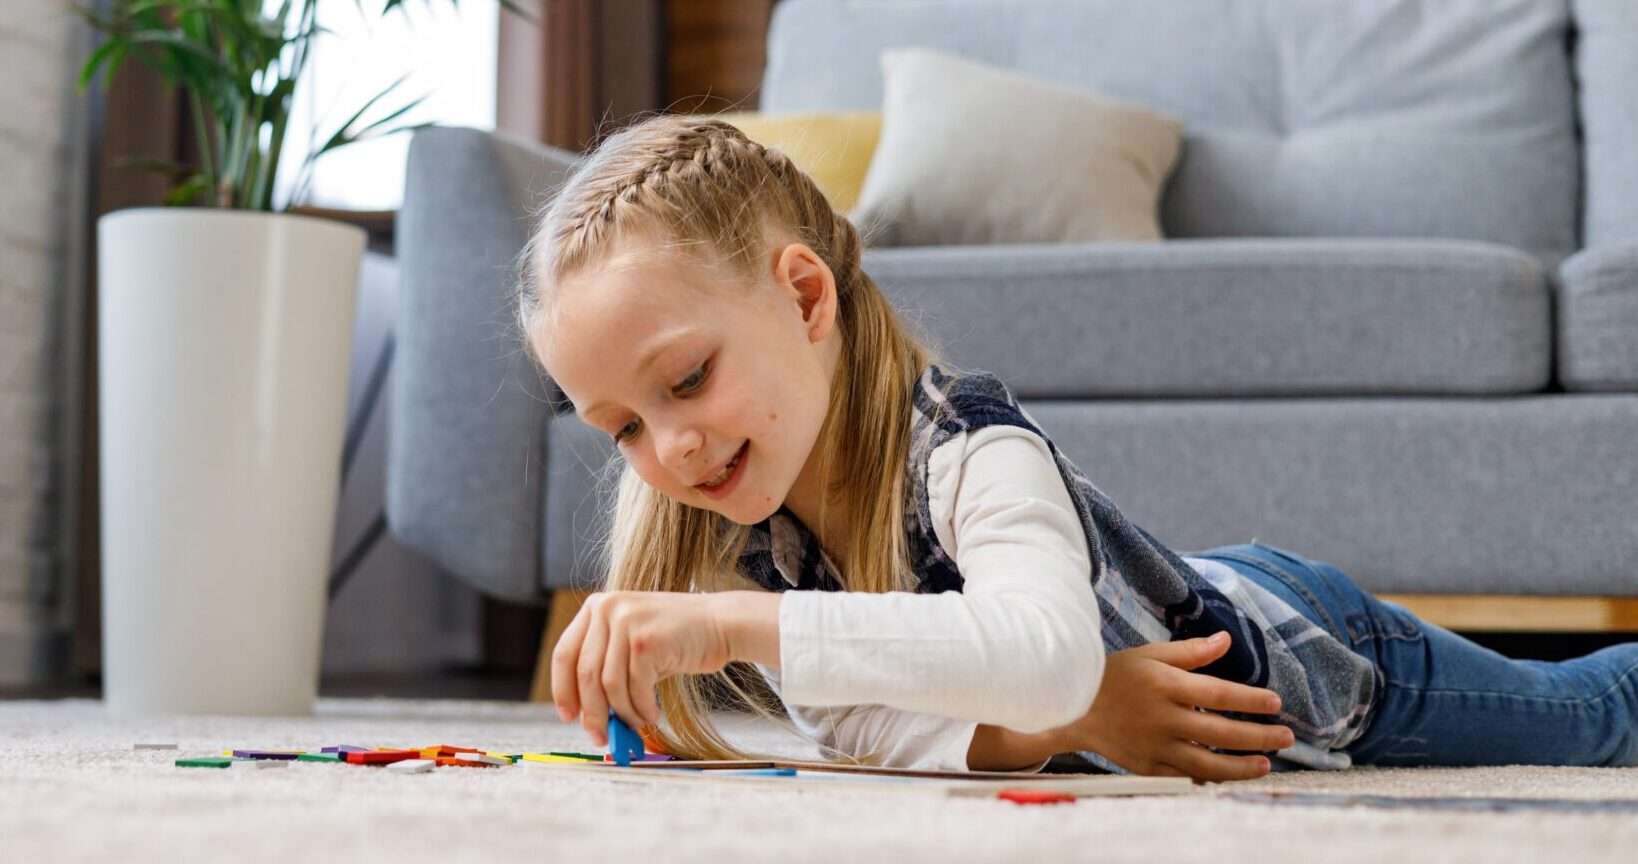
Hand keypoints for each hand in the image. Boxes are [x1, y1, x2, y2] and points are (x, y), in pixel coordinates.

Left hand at [551, 591, 735, 745]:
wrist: (721, 623)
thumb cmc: (678, 637)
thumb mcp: (632, 641)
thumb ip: (607, 666)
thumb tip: (588, 715)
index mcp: (597, 606)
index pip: (564, 653)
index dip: (562, 689)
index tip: (568, 716)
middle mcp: (607, 608)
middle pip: (585, 674)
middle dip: (592, 712)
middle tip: (601, 735)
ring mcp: (626, 622)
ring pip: (609, 685)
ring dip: (624, 712)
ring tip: (638, 721)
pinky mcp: (646, 641)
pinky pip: (635, 689)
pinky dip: (643, 709)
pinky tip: (654, 712)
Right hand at [1057, 631, 1295, 781]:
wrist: (1072, 707)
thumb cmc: (1114, 675)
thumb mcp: (1149, 655)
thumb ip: (1190, 651)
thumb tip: (1226, 640)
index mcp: (1166, 685)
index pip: (1219, 694)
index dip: (1251, 700)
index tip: (1276, 703)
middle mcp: (1164, 718)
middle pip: (1222, 732)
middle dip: (1259, 736)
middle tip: (1287, 737)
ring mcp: (1155, 746)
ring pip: (1208, 763)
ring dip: (1241, 766)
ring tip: (1266, 765)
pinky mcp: (1147, 766)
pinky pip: (1185, 777)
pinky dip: (1210, 778)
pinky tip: (1229, 776)